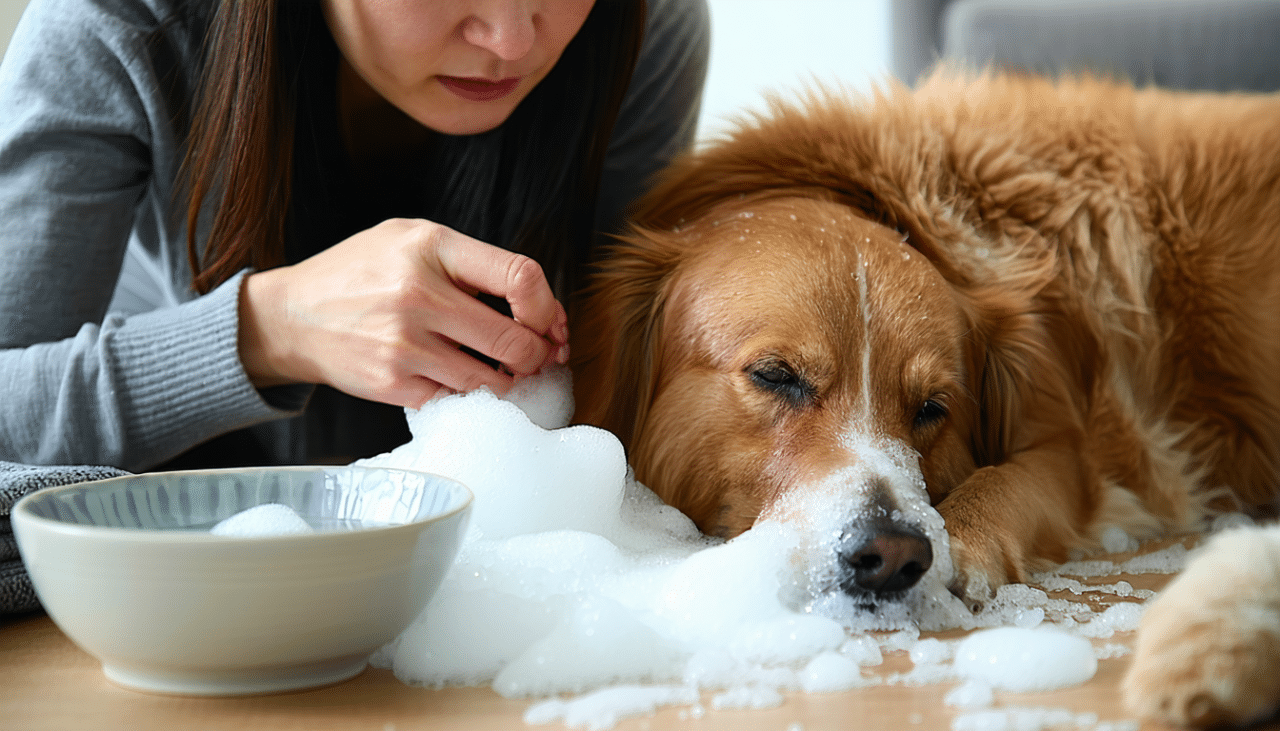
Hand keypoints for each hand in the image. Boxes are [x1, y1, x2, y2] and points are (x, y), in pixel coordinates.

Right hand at [238, 218, 568, 407]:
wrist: (291, 316)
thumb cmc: (362, 274)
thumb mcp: (411, 239)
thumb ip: (473, 262)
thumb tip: (541, 309)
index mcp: (432, 247)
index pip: (520, 276)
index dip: (547, 307)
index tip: (545, 322)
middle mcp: (419, 294)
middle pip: (515, 340)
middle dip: (536, 355)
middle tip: (533, 357)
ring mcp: (405, 344)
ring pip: (492, 380)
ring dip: (506, 381)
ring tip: (499, 369)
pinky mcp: (393, 383)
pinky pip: (456, 399)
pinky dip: (467, 395)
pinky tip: (459, 379)